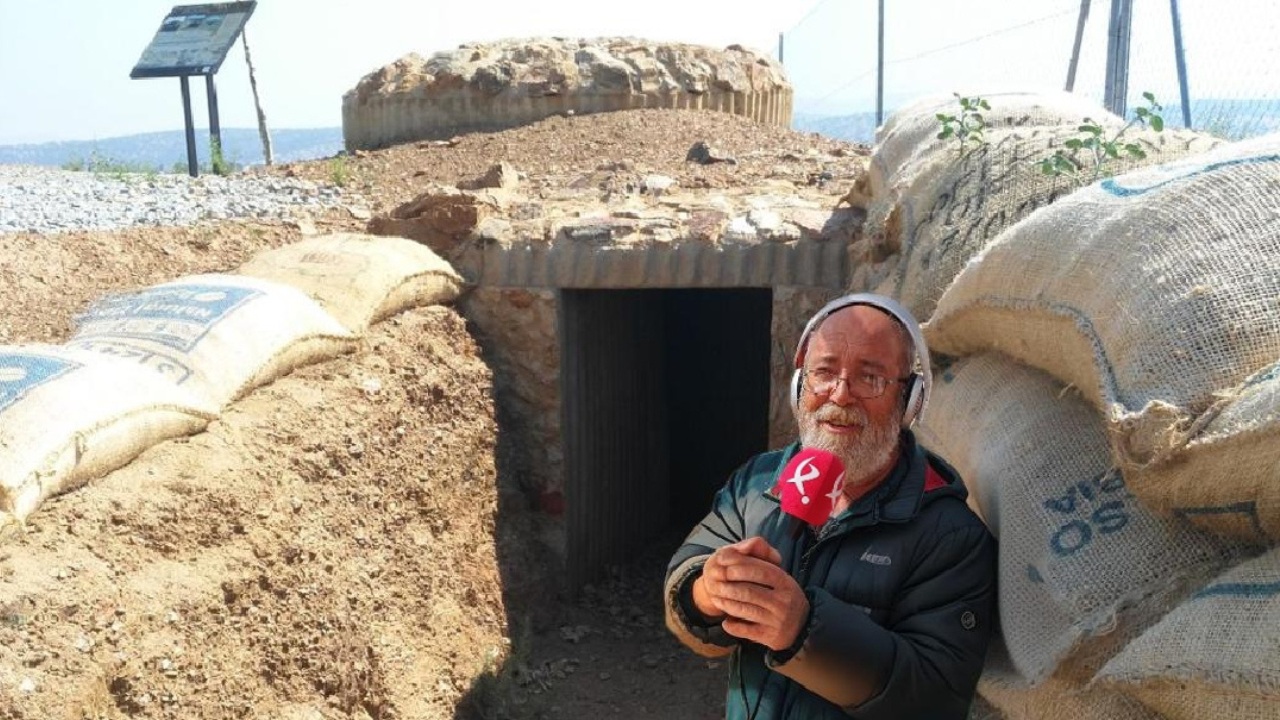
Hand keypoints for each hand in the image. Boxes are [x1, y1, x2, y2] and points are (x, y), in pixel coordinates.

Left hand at [693, 537, 809, 650]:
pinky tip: (726, 622)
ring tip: (716, 600)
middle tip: (714, 583)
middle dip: (728, 586)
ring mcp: (777, 620)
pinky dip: (733, 626)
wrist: (801, 628)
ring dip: (727, 604)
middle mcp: (783, 602)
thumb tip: (738, 550)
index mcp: (786, 583)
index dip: (740, 566)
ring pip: (745, 610)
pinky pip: (746, 631)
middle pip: (749, 591)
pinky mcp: (771, 637)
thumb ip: (762, 565)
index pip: (761, 571)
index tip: (723, 563)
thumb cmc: (784, 597)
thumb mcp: (781, 580)